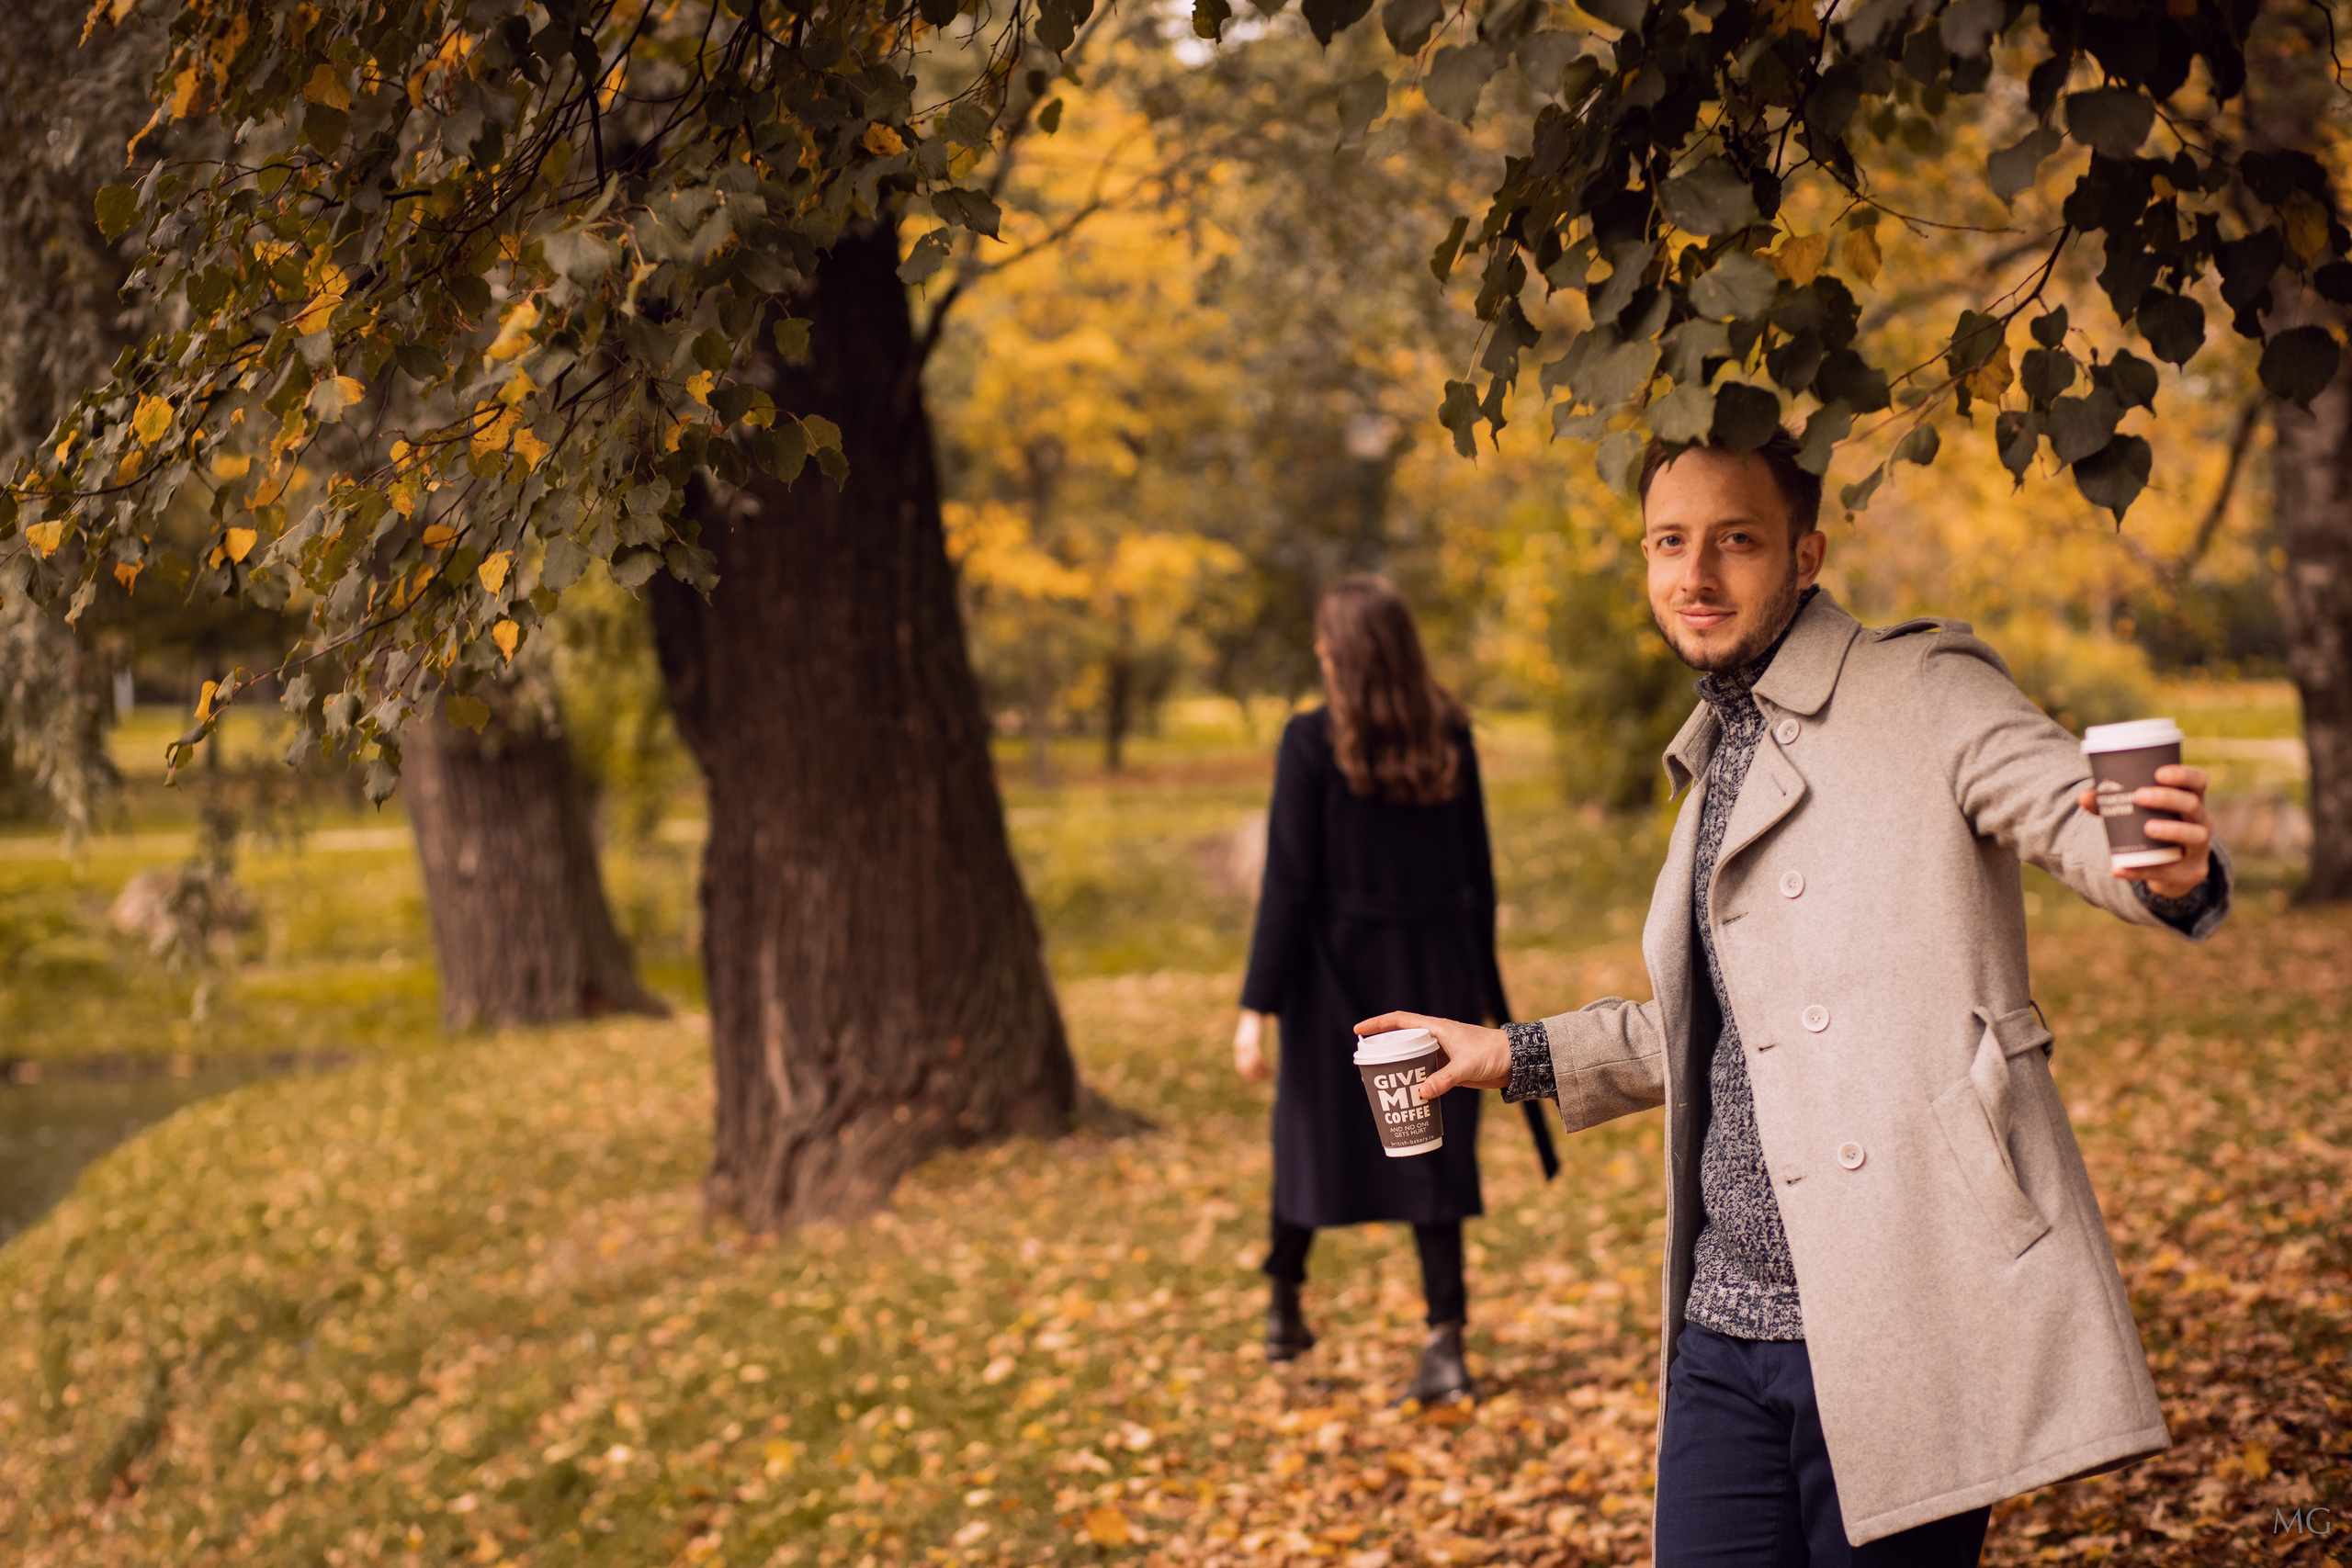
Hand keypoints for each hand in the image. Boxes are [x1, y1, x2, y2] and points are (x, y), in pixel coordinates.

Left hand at [1233, 1011, 1270, 1082]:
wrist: (1254, 1010)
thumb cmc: (1255, 1023)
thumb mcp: (1253, 1035)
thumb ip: (1253, 1044)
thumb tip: (1257, 1054)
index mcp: (1239, 1047)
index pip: (1240, 1066)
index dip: (1248, 1075)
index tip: (1258, 1078)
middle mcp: (1240, 1047)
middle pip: (1245, 1067)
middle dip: (1254, 1075)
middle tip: (1265, 1077)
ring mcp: (1246, 1044)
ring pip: (1251, 1064)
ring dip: (1260, 1071)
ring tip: (1269, 1073)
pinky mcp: (1253, 1040)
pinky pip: (1256, 1057)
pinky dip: (1263, 1065)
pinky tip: (1269, 1068)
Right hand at [1352, 1011, 1509, 1097]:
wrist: (1515, 1061)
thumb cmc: (1492, 1053)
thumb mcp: (1466, 1066)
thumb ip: (1444, 1079)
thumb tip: (1421, 1093)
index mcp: (1436, 1028)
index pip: (1399, 1021)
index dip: (1377, 1024)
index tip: (1358, 1031)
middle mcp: (1435, 1038)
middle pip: (1401, 1041)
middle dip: (1382, 1050)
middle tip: (1365, 1064)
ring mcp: (1441, 1053)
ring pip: (1411, 1058)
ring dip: (1397, 1068)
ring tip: (1380, 1082)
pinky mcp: (1448, 1068)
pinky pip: (1424, 1072)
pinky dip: (1414, 1081)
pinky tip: (1406, 1095)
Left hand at [2077, 763, 2213, 898]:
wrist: (2170, 870)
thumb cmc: (2153, 828)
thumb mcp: (2138, 814)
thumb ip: (2111, 803)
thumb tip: (2084, 796)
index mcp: (2190, 801)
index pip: (2197, 782)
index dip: (2183, 775)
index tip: (2159, 773)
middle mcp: (2201, 822)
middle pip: (2193, 805)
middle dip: (2168, 798)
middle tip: (2140, 796)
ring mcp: (2199, 848)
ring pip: (2195, 836)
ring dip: (2171, 830)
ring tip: (2147, 828)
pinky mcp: (2189, 873)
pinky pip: (2167, 871)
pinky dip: (2140, 870)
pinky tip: (2118, 867)